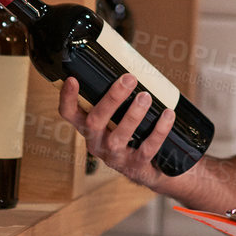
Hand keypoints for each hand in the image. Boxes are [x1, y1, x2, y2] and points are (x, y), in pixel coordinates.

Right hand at [57, 74, 176, 188]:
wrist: (151, 170)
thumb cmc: (134, 134)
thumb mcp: (119, 118)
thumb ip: (119, 98)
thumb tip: (132, 65)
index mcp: (89, 129)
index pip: (70, 114)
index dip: (67, 98)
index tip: (72, 79)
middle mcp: (97, 144)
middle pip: (95, 121)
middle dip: (112, 98)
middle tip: (129, 79)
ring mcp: (116, 158)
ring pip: (119, 136)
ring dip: (133, 114)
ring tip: (146, 96)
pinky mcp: (136, 167)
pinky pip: (147, 148)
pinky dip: (158, 130)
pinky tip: (167, 115)